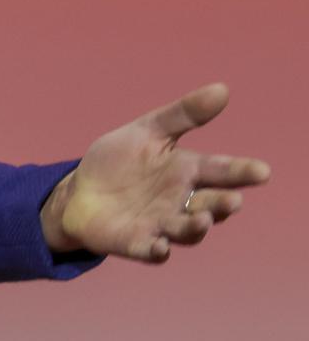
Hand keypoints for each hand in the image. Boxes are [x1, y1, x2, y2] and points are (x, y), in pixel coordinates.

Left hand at [49, 81, 271, 263]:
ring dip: (195, 227)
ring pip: (187, 231)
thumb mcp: (147, 132)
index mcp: (186, 172)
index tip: (262, 171)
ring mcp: (161, 224)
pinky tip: (160, 246)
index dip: (241, 172)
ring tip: (202, 219)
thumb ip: (183, 115)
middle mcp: (181, 202)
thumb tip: (222, 90)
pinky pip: (150, 251)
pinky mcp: (137, 243)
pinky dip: (157, 250)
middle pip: (211, 205)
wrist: (79, 191)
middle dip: (223, 204)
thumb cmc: (119, 162)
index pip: (220, 171)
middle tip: (232, 200)